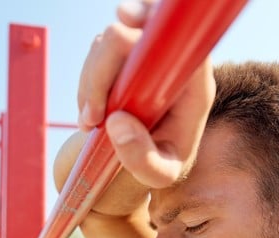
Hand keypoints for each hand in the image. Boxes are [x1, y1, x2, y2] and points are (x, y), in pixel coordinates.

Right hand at [77, 0, 214, 187]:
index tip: (126, 23)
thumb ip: (143, 159)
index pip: (181, 38)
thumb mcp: (159, 175)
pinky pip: (97, 54)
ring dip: (90, 84)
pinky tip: (91, 113)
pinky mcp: (124, 57)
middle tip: (92, 117)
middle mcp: (171, 62)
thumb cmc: (163, 162)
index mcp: (192, 83)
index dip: (155, 21)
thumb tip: (117, 123)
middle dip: (102, 70)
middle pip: (131, 34)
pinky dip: (86, 84)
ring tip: (91, 123)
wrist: (146, 156)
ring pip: (107, 43)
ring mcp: (145, 56)